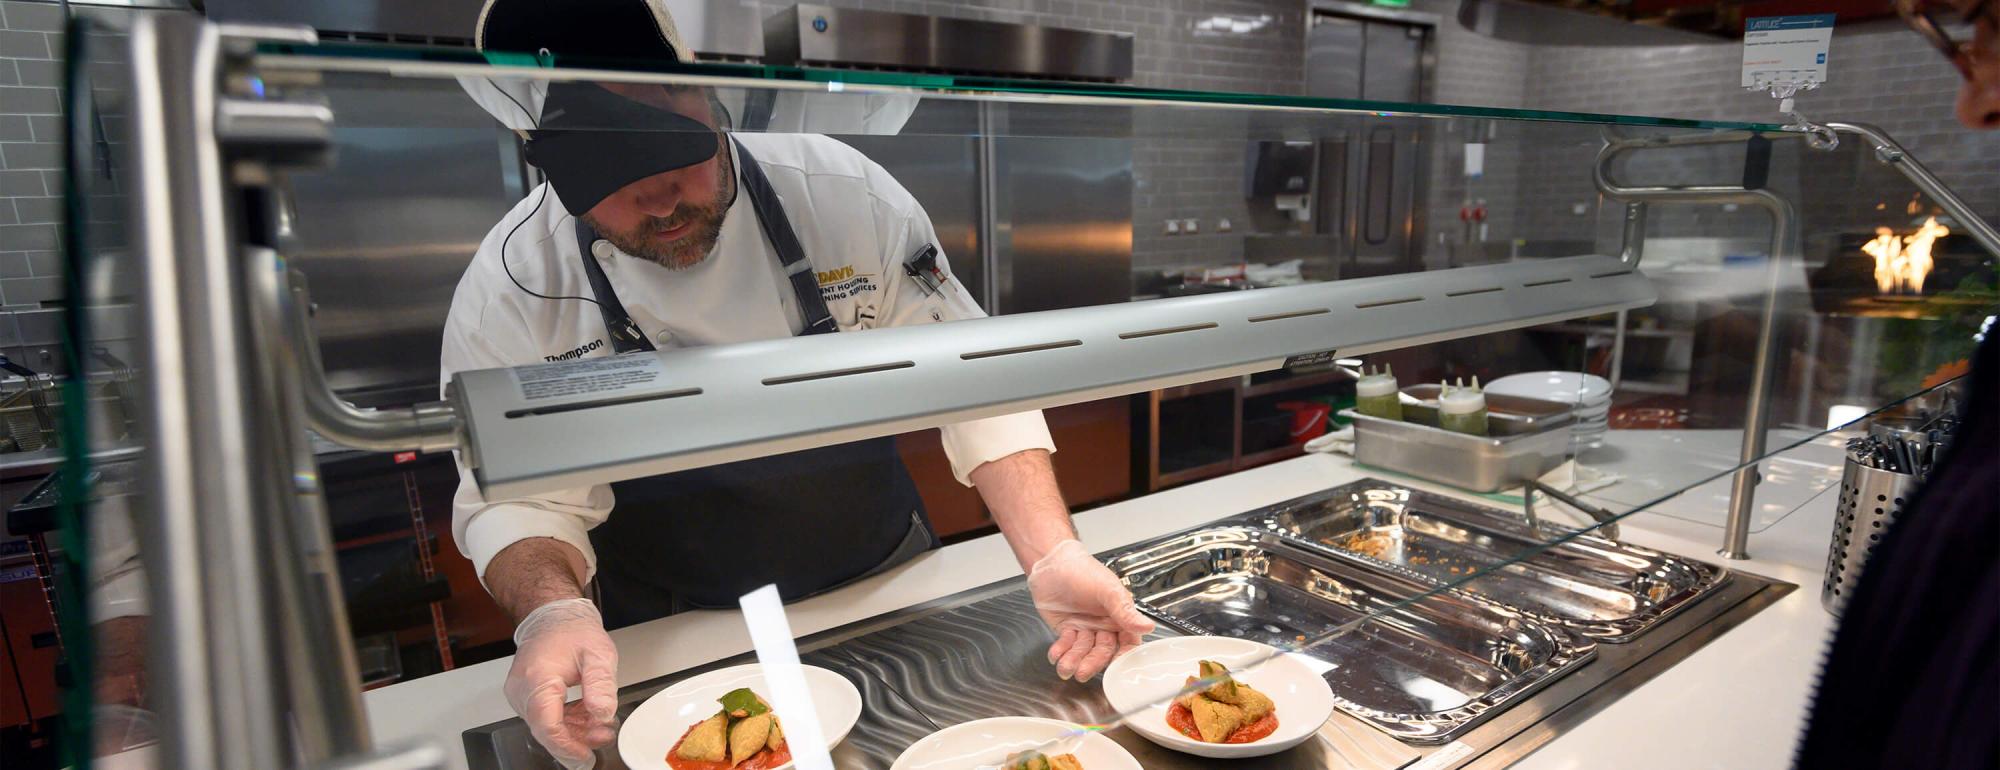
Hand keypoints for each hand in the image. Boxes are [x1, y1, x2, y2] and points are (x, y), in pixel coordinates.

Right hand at [504, 598, 618, 769]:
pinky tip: (587, 716)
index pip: (547, 725)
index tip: (585, 757)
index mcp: (537, 678)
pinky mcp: (526, 696)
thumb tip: (603, 714)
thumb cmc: (572, 630)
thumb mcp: (599, 653)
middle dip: (576, 739)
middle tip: (604, 735)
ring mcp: (521, 694)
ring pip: (546, 726)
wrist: (554, 616)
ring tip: (601, 726)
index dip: (566, 746)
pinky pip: (545, 718)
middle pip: (546, 730)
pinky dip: (567, 721)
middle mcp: (522, 689)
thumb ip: (601, 685)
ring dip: (574, 731)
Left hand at [1026, 539, 1153, 681]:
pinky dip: (1060, 652)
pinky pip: (1066, 646)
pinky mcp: (1066, 629)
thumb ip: (1125, 611)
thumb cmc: (1083, 571)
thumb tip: (1147, 626)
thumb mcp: (1108, 590)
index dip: (1123, 656)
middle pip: (1103, 651)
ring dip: (1074, 660)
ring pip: (1083, 651)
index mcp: (1119, 616)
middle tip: (1082, 671)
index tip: (1116, 668)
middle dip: (1092, 662)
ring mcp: (1085, 628)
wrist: (1052, 564)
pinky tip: (1055, 655)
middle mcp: (1103, 625)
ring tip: (1065, 666)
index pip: (1127, 642)